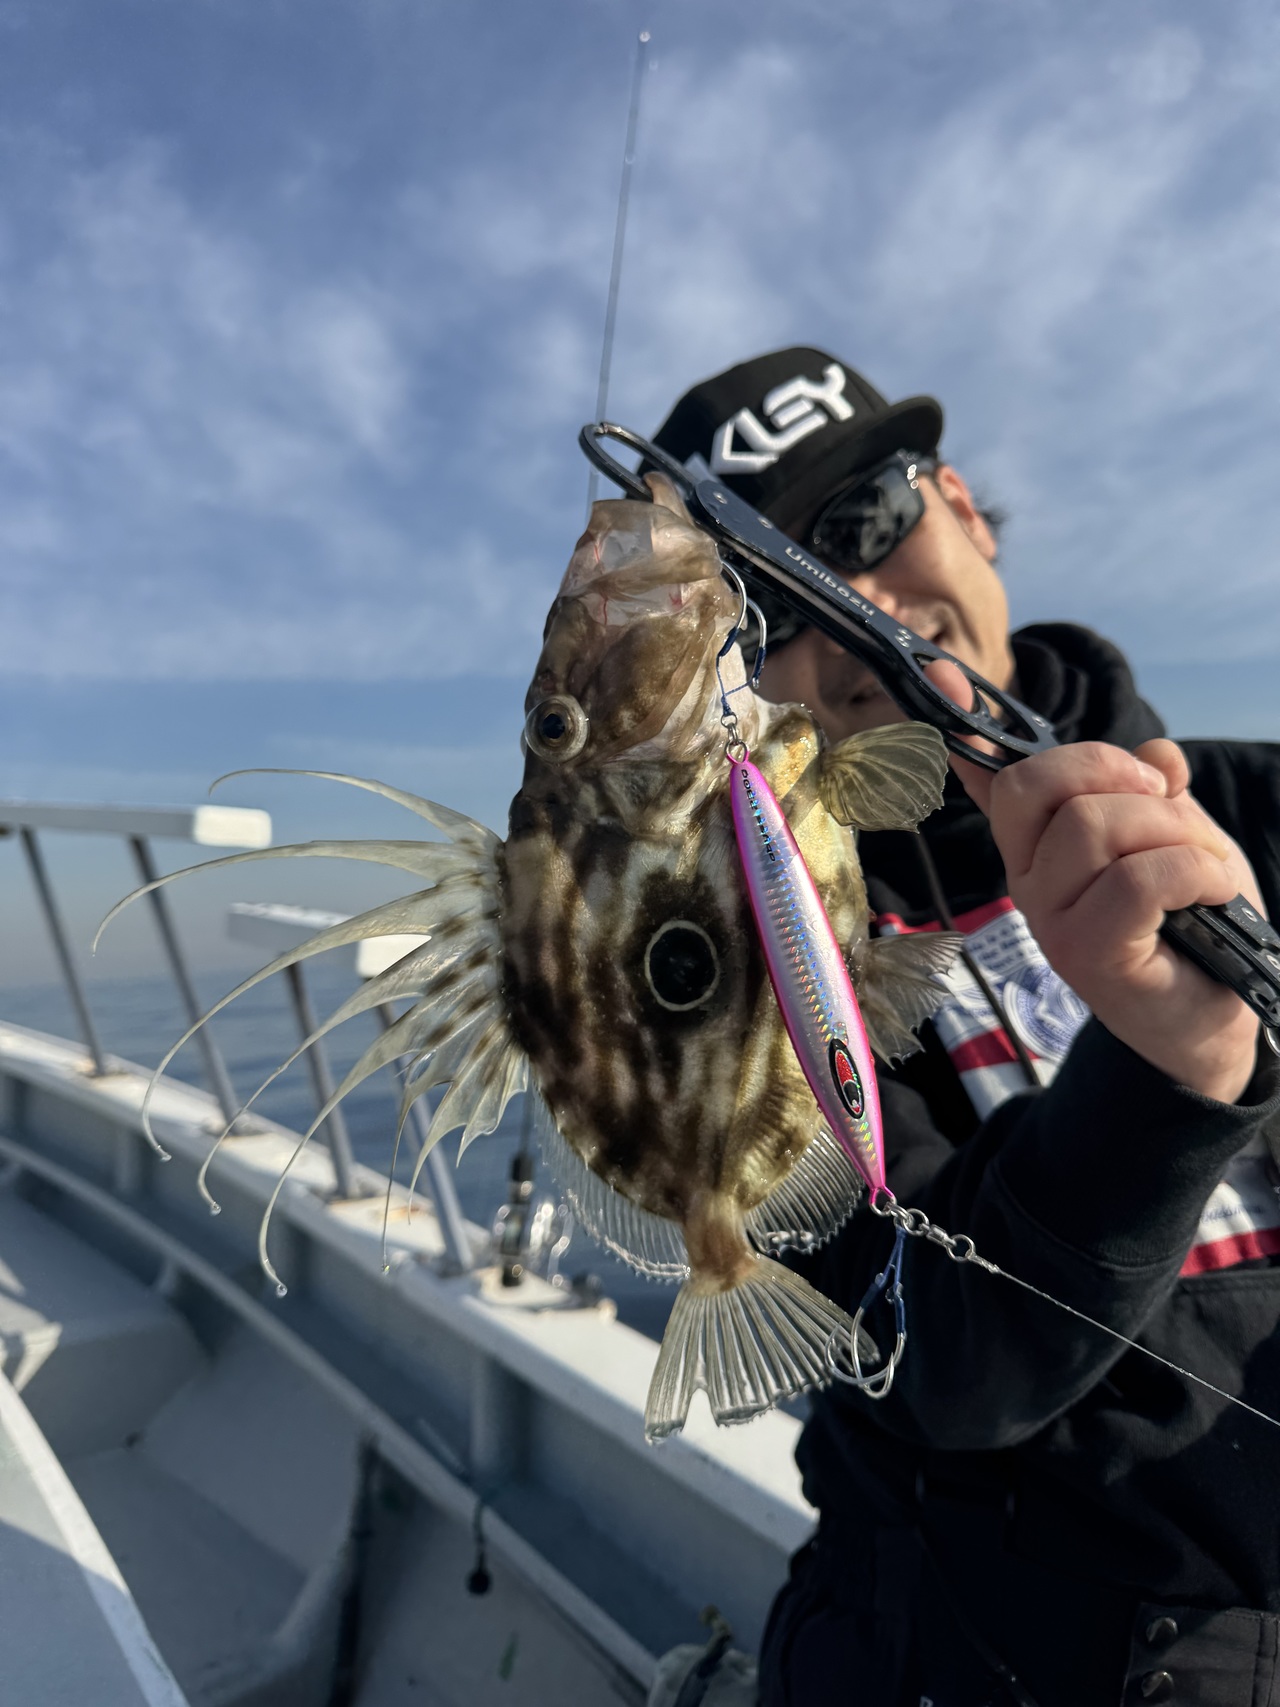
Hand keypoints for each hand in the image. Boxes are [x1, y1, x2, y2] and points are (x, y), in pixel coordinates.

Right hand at [928, 662, 1261, 1103]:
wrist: (1219, 1014)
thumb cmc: (1193, 922)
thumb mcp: (1182, 837)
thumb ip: (1159, 794)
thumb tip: (1157, 754)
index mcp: (1042, 842)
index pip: (993, 777)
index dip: (965, 723)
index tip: (940, 672)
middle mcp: (1030, 876)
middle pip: (1040, 784)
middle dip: (1115, 775)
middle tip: (1164, 804)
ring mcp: (1051, 917)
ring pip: (1096, 825)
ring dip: (1173, 834)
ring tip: (1199, 871)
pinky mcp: (1088, 953)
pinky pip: (1137, 878)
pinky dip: (1194, 873)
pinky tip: (1209, 895)